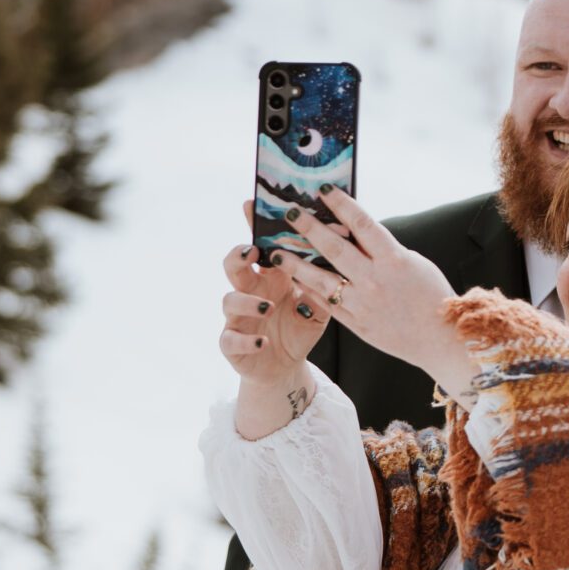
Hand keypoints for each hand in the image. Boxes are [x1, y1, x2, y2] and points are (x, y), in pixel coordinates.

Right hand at [217, 229, 330, 383]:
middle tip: (252, 251)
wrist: (285, 365)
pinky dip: (246, 340)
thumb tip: (339, 256)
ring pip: (229, 300)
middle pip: (234, 266)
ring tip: (267, 304)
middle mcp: (250, 292)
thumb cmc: (300, 326)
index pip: (261, 246)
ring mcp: (238, 317)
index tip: (251, 204)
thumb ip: (324, 283)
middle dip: (238, 255)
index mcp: (271, 276)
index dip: (253, 226)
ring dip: (247, 301)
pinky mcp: (232, 344)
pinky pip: (231, 339)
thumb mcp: (319, 305)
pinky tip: (263, 342)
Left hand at [275, 188, 476, 392]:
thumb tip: (356, 234)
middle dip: (309, 228)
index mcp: (394, 260)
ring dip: (295, 264)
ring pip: (320, 279)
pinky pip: (326, 304)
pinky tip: (294, 280)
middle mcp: (374, 280)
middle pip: (334, 248)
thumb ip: (385, 250)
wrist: (440, 339)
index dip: (342, 204)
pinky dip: (309, 291)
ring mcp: (362, 304)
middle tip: (289, 212)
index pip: (363, 224)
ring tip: (275, 252)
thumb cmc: (431, 295)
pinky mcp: (355, 323)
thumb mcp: (415, 263)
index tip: (323, 190)